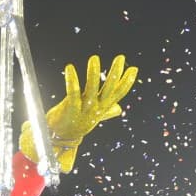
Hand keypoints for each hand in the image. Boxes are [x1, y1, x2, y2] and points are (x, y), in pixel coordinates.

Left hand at [21, 54, 137, 172]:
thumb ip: (107, 111)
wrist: (61, 137)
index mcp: (103, 108)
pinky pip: (72, 92)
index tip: (134, 69)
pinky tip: (69, 68)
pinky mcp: (70, 108)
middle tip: (121, 58)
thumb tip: (119, 109)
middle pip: (108, 89)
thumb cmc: (78, 123)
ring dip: (93, 73)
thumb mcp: (95, 116)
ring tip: (94, 58)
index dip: (127, 82)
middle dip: (115, 73)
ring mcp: (84, 109)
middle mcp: (96, 108)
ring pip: (91, 89)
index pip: (118, 94)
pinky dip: (71, 80)